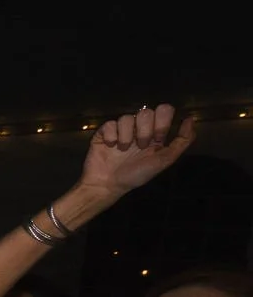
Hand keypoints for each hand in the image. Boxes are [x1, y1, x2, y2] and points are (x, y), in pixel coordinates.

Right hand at [78, 104, 194, 195]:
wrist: (108, 185)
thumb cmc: (137, 175)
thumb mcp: (164, 160)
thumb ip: (182, 141)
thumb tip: (191, 119)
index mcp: (155, 132)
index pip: (164, 110)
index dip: (162, 123)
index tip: (158, 139)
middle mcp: (139, 128)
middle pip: (146, 112)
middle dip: (144, 131)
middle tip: (140, 146)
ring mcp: (121, 129)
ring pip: (127, 117)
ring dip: (127, 136)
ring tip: (123, 150)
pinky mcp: (104, 131)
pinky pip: (110, 124)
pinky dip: (112, 136)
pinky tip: (111, 147)